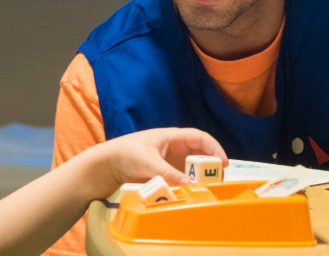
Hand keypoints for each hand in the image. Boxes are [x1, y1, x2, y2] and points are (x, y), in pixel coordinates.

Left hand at [87, 128, 227, 198]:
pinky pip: (181, 178)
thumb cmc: (125, 154)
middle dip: (210, 165)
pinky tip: (191, 192)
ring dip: (200, 176)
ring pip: (192, 167)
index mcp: (172, 137)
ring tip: (207, 187)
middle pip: (199, 153)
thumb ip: (168, 174)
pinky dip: (188, 184)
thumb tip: (189, 185)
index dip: (214, 148)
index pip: (200, 138)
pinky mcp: (164, 173)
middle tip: (218, 179)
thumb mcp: (148, 163)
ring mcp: (169, 161)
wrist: (106, 165)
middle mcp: (174, 147)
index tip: (223, 162)